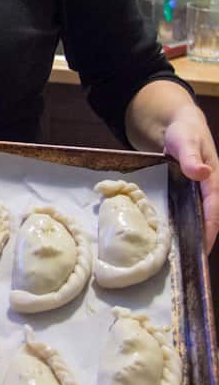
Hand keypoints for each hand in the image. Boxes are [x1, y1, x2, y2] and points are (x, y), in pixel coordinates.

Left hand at [162, 105, 218, 251]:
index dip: (209, 229)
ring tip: (177, 255)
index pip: (214, 209)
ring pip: (198, 218)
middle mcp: (209, 190)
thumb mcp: (185, 141)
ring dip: (191, 234)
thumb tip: (202, 173)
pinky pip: (187, 212)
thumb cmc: (184, 131)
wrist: (178, 124)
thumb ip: (191, 157)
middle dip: (201, 239)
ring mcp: (199, 193)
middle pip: (209, 219)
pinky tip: (168, 237)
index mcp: (214, 180)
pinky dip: (181, 224)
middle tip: (187, 260)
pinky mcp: (188, 194)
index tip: (202, 247)